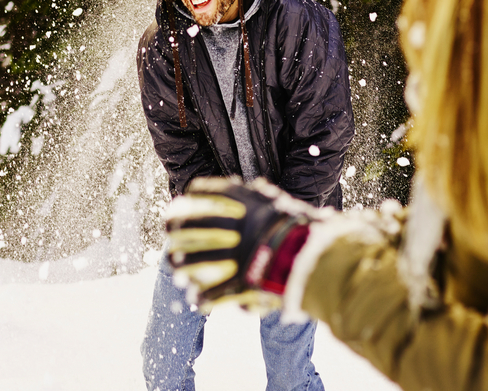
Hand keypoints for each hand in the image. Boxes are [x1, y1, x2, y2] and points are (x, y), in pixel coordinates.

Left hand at [164, 177, 313, 312]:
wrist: (318, 254)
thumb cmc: (301, 228)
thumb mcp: (281, 204)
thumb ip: (264, 196)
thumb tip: (256, 186)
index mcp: (243, 202)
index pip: (203, 191)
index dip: (189, 198)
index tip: (180, 203)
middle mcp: (234, 225)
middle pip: (191, 225)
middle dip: (175, 232)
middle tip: (169, 237)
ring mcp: (236, 253)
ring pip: (197, 259)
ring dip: (183, 265)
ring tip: (176, 271)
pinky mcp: (241, 280)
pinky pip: (217, 292)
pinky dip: (205, 298)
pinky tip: (197, 302)